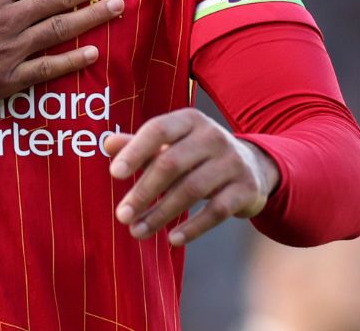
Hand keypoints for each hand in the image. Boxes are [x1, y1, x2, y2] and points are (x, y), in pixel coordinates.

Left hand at [103, 109, 280, 245]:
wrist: (253, 167)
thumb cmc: (198, 154)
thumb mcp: (172, 144)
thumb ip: (141, 144)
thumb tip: (107, 144)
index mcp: (189, 120)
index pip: (158, 130)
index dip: (135, 151)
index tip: (114, 175)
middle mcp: (212, 136)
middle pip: (171, 164)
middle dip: (143, 192)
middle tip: (122, 215)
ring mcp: (232, 162)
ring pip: (191, 190)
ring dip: (161, 214)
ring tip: (137, 231)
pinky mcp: (246, 189)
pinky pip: (217, 211)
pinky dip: (193, 228)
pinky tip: (172, 239)